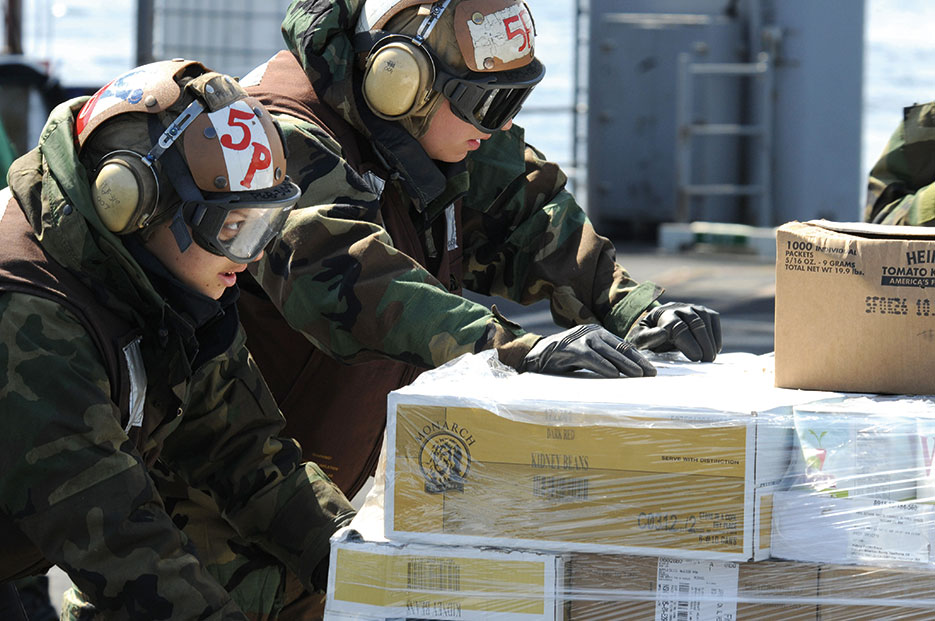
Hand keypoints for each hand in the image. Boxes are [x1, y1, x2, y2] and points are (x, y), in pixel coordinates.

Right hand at [520, 324, 655, 377]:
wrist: (536, 358)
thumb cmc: (564, 360)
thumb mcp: (588, 356)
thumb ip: (604, 358)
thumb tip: (627, 372)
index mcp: (598, 333)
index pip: (623, 346)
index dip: (638, 358)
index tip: (651, 370)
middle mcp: (591, 332)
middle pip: (619, 348)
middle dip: (636, 362)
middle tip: (650, 374)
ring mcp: (580, 338)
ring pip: (608, 352)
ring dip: (624, 364)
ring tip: (637, 375)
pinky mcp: (570, 348)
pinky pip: (590, 357)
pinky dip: (603, 365)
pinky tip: (614, 374)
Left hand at [627, 302, 721, 361]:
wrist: (655, 325)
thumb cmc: (647, 336)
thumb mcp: (640, 339)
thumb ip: (647, 337)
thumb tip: (663, 334)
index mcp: (660, 315)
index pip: (677, 326)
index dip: (688, 342)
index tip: (696, 357)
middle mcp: (677, 308)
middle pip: (695, 323)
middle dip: (702, 343)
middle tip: (705, 361)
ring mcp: (690, 307)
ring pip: (705, 320)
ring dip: (710, 340)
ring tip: (710, 358)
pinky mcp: (702, 310)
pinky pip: (713, 319)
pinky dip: (716, 334)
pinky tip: (715, 349)